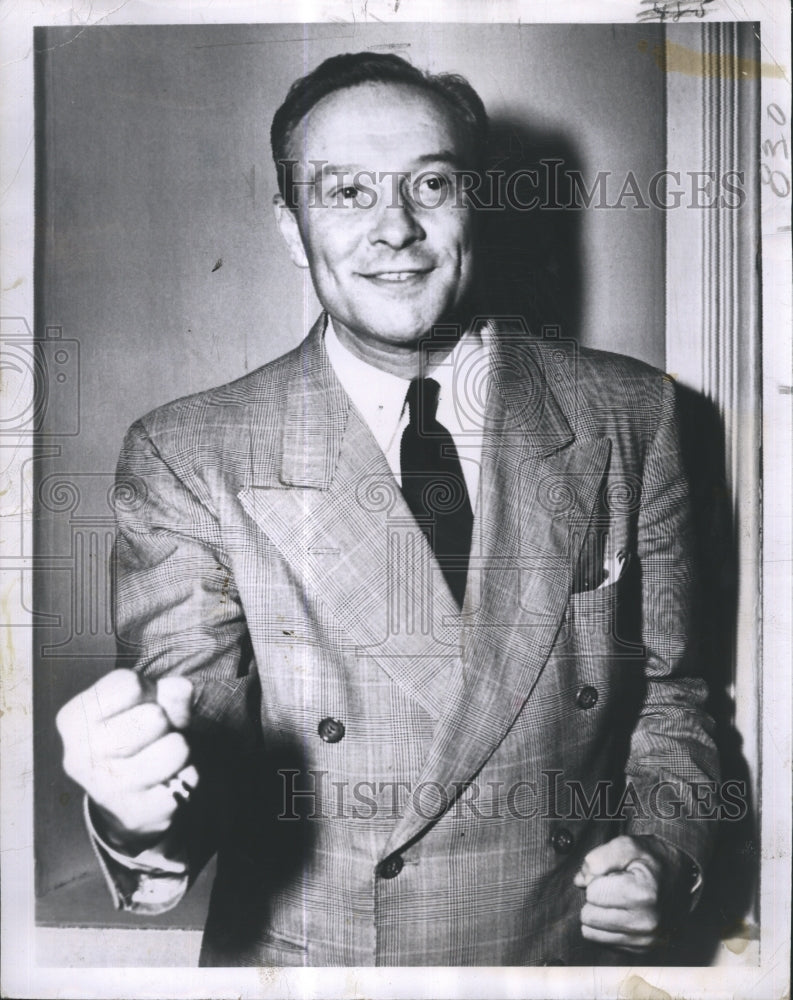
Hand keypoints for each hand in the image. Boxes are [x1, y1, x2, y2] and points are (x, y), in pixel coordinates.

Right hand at [56, 669, 197, 851]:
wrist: (125, 801)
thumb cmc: (134, 736)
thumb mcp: (144, 703)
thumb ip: (165, 691)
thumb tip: (183, 690)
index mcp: (73, 719)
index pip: (128, 685)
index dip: (147, 690)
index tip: (139, 706)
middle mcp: (80, 756)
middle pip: (155, 717)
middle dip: (166, 721)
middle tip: (153, 735)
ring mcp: (106, 789)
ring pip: (175, 749)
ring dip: (180, 749)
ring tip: (163, 757)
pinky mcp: (137, 814)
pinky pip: (187, 779)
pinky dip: (187, 775)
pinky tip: (166, 780)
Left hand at [574, 834, 684, 952]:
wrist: (681, 878)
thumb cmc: (652, 860)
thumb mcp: (627, 845)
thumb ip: (598, 858)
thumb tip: (579, 881)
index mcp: (642, 895)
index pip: (592, 893)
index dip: (596, 879)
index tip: (613, 875)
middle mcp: (646, 924)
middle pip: (588, 916)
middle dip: (596, 899)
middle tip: (615, 888)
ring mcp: (646, 941)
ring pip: (591, 933)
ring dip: (599, 915)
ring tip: (618, 901)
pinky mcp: (642, 951)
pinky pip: (604, 942)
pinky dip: (607, 928)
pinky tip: (622, 914)